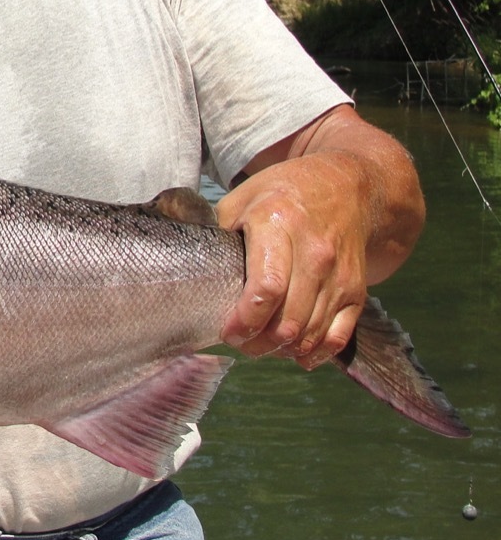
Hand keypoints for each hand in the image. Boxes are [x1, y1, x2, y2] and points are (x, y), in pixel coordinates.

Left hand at [216, 152, 369, 369]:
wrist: (348, 186)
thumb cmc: (283, 193)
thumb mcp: (242, 197)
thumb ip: (215, 229)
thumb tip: (182, 259)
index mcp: (278, 223)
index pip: (266, 288)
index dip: (244, 320)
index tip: (227, 332)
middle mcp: (314, 252)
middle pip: (288, 319)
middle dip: (258, 342)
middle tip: (240, 342)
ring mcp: (339, 274)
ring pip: (310, 332)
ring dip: (282, 350)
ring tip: (260, 345)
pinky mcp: (357, 291)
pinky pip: (337, 336)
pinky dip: (314, 353)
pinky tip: (293, 352)